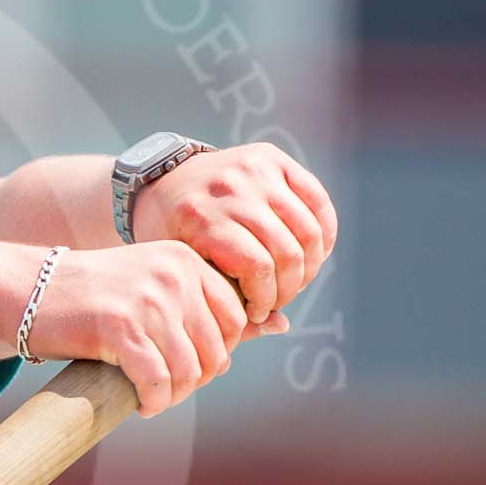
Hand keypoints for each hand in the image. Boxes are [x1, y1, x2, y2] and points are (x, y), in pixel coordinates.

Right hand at [24, 242, 289, 416]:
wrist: (26, 289)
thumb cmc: (94, 296)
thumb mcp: (157, 290)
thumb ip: (213, 305)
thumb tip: (283, 325)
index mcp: (186, 259)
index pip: (236, 318)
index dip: (216, 352)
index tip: (183, 362)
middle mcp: (173, 274)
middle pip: (218, 349)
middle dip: (198, 378)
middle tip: (167, 387)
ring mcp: (147, 299)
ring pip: (189, 370)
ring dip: (174, 395)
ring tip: (153, 397)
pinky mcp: (120, 328)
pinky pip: (157, 382)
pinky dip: (153, 401)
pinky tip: (138, 402)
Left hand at [131, 142, 336, 324]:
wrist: (162, 181)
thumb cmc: (172, 236)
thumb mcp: (185, 269)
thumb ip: (226, 301)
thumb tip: (281, 325)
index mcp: (200, 217)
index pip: (257, 268)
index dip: (265, 299)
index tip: (256, 311)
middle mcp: (230, 188)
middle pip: (286, 252)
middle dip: (288, 288)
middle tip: (277, 301)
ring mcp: (254, 169)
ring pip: (308, 231)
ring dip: (308, 266)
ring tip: (292, 281)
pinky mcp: (274, 158)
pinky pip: (318, 201)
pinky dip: (323, 234)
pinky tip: (310, 255)